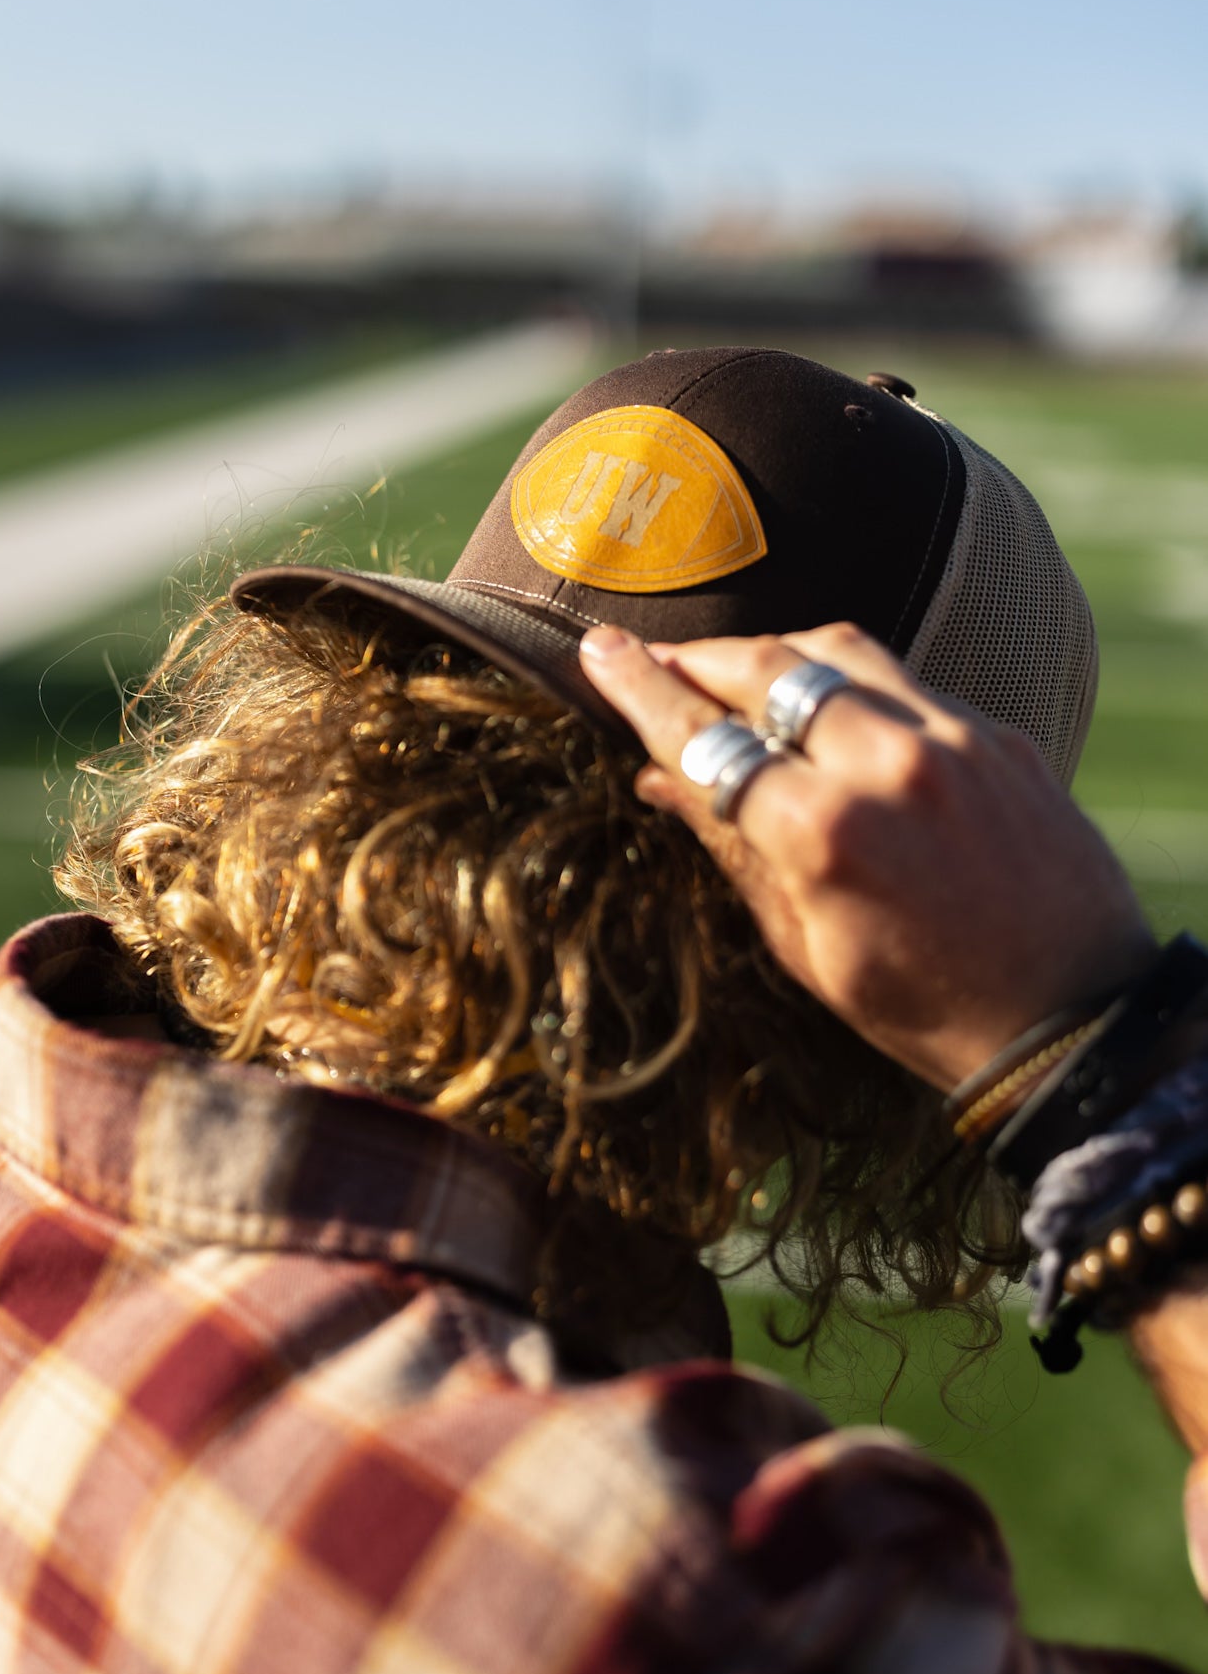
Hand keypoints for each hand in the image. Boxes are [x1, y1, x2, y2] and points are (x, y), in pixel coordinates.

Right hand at [580, 621, 1153, 1090]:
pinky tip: (831, 713)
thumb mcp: (806, 950)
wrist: (1073, 1022)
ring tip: (738, 672)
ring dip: (776, 653)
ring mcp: (955, 740)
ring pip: (841, 652)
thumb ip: (733, 852)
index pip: (708, 736)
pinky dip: (853, 685)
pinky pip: (908, 681)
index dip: (643, 689)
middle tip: (657, 656)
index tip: (599, 652)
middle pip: (768, 668)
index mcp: (826, 832)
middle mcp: (890, 764)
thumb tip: (657, 780)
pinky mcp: (1002, 737)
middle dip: (701, 658)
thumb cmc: (925, 1009)